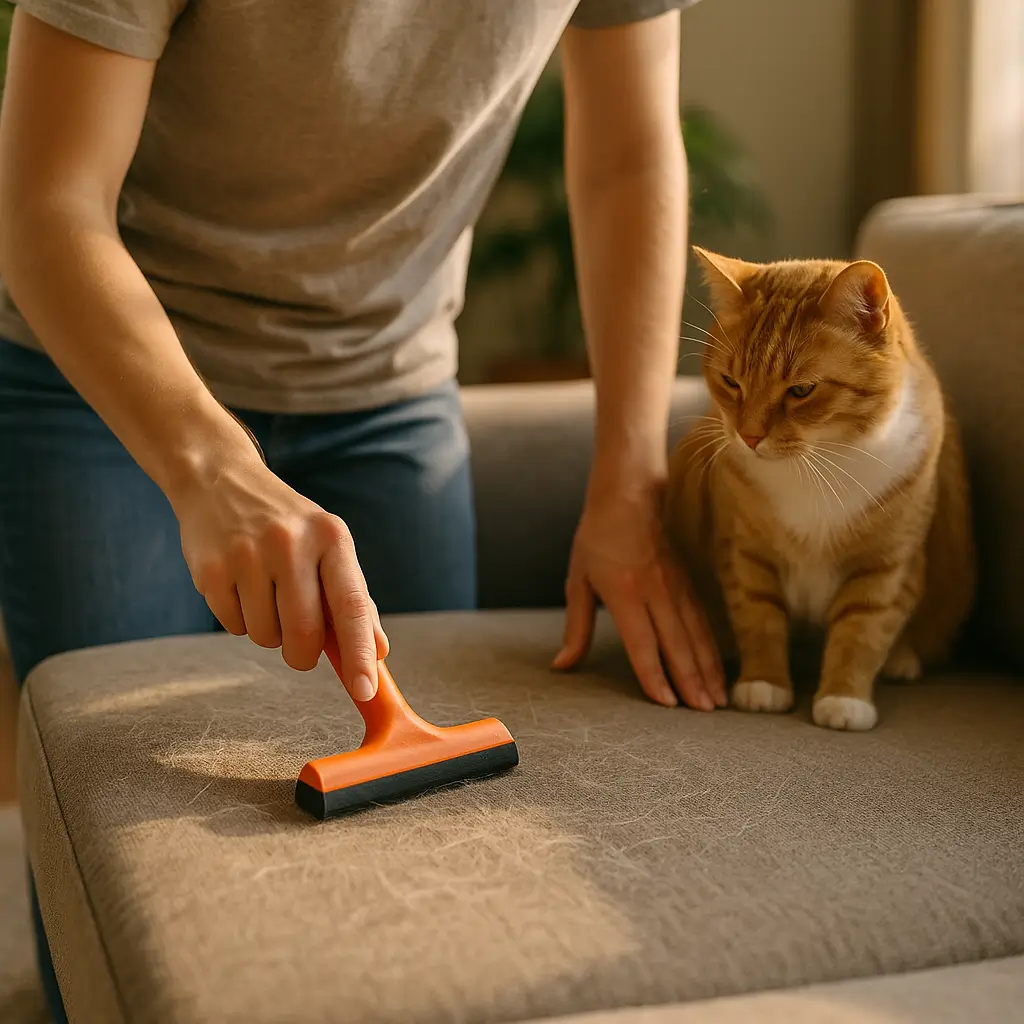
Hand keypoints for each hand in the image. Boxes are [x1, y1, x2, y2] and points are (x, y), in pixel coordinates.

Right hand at [171, 449, 388, 699]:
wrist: (220, 481)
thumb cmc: (286, 524)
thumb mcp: (327, 546)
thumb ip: (353, 599)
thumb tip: (379, 652)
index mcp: (330, 537)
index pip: (351, 606)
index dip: (359, 654)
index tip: (366, 689)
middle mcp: (290, 543)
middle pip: (305, 634)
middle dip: (304, 655)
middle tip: (301, 649)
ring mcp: (247, 555)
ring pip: (266, 637)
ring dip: (269, 633)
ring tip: (265, 594)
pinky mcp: (211, 569)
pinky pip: (233, 627)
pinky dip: (240, 621)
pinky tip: (240, 587)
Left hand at [553, 484, 725, 709]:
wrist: (629, 496)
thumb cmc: (597, 539)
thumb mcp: (578, 581)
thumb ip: (576, 627)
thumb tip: (562, 665)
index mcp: (624, 593)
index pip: (642, 643)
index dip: (655, 675)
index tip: (667, 704)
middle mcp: (655, 592)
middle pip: (676, 644)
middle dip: (691, 681)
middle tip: (703, 714)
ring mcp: (675, 587)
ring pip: (696, 635)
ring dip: (708, 670)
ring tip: (717, 701)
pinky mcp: (688, 582)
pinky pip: (703, 621)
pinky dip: (713, 648)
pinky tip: (718, 669)